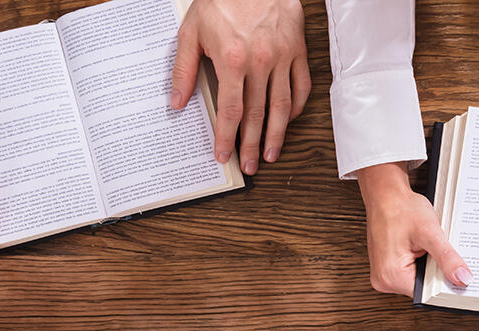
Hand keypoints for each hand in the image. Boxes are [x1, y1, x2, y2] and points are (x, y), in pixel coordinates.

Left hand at [173, 0, 310, 173]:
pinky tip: (289, 119)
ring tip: (270, 153)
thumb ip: (183, 69)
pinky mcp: (297, 51)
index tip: (224, 154)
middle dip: (251, 144)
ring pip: (281, 106)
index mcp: (232, 59)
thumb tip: (176, 102)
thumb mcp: (191, 31)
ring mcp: (283, 58)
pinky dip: (296, 106)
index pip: (231, 110)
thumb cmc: (221, 0)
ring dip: (276, 134)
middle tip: (249, 165)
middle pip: (256, 115)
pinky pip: (301, 86)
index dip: (227, 137)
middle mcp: (260, 62)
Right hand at [359, 162, 466, 294]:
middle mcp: (384, 279)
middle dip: (439, 274)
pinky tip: (427, 248)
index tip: (463, 279)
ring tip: (434, 248)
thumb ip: (447, 258)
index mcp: (391, 276)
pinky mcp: (389, 267)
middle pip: (424, 289)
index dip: (447, 286)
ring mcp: (385, 274)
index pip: (428, 294)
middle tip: (450, 256)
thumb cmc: (401, 208)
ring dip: (432, 268)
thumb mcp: (430, 232)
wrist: (386, 194)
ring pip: (420, 281)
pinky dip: (424, 263)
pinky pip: (413, 272)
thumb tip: (463, 279)